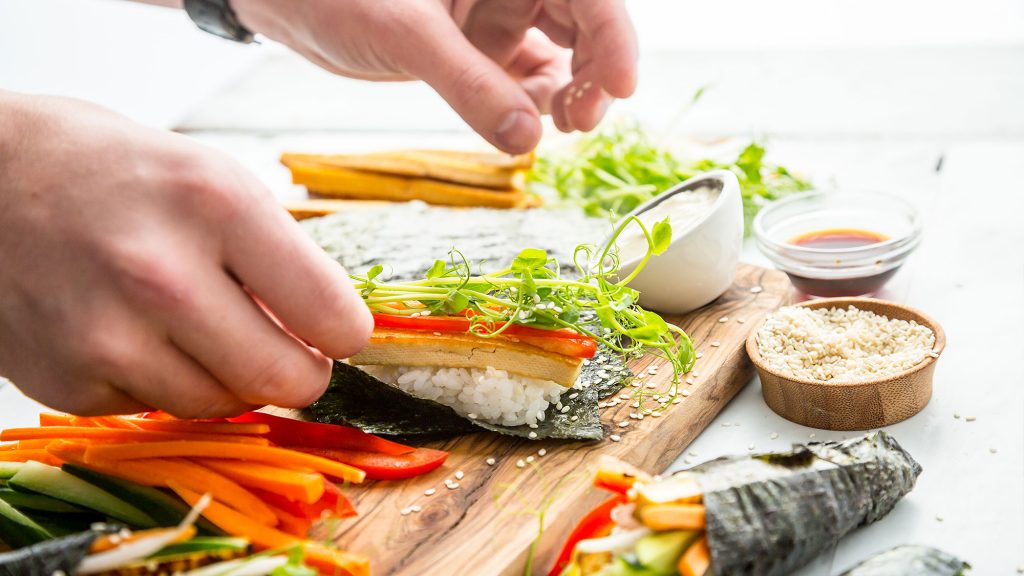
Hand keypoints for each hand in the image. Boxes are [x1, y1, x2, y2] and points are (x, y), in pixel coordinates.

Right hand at [0, 93, 371, 416]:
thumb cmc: (114, 173)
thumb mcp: (212, 179)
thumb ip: (277, 258)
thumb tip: (330, 334)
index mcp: (215, 205)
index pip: (330, 314)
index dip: (345, 332)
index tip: (336, 331)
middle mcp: (162, 275)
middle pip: (286, 380)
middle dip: (302, 373)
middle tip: (291, 352)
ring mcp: (108, 336)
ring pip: (225, 406)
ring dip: (232, 379)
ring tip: (203, 328)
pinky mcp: (69, 383)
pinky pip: (159, 409)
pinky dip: (166, 382)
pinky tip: (139, 333)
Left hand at [233, 0, 637, 153]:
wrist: (285, 1)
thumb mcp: (407, 35)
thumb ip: (469, 86)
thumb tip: (528, 141)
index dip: (615, 38)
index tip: (621, 89)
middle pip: (586, 25)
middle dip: (595, 73)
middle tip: (582, 122)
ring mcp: (495, 16)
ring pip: (560, 56)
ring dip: (568, 94)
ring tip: (560, 128)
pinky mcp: (476, 49)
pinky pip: (522, 80)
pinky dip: (532, 107)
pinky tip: (529, 129)